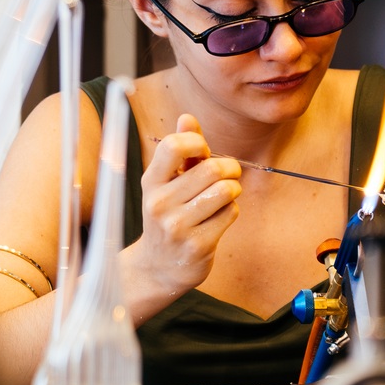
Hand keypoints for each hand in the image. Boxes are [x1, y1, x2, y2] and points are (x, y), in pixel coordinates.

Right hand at [121, 115, 241, 315]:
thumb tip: (188, 117)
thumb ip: (180, 151)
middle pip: (212, 169)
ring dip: (233, 189)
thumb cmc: (167, 215)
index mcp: (151, 182)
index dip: (197, 141)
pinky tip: (218, 218)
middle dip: (230, 167)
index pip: (174, 147)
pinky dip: (231, 211)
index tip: (203, 151)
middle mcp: (160, 203)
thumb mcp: (166, 183)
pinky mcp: (198, 245)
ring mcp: (178, 226)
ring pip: (226, 191)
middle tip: (231, 172)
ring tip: (225, 195)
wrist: (157, 266)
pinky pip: (231, 214)